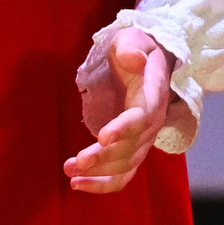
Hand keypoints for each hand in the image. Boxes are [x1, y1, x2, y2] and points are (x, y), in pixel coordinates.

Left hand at [68, 28, 180, 193]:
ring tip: (71, 175)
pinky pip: (124, 172)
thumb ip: (131, 48)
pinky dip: (105, 182)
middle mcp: (152, 122)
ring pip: (128, 164)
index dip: (125, 128)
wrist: (149, 60)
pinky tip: (79, 184)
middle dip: (104, 158)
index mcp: (152, 95)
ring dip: (100, 174)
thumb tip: (134, 59)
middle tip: (75, 163)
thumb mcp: (132, 39)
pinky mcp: (133, 147)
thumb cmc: (136, 48)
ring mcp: (144, 138)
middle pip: (132, 147)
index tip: (103, 138)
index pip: (143, 117)